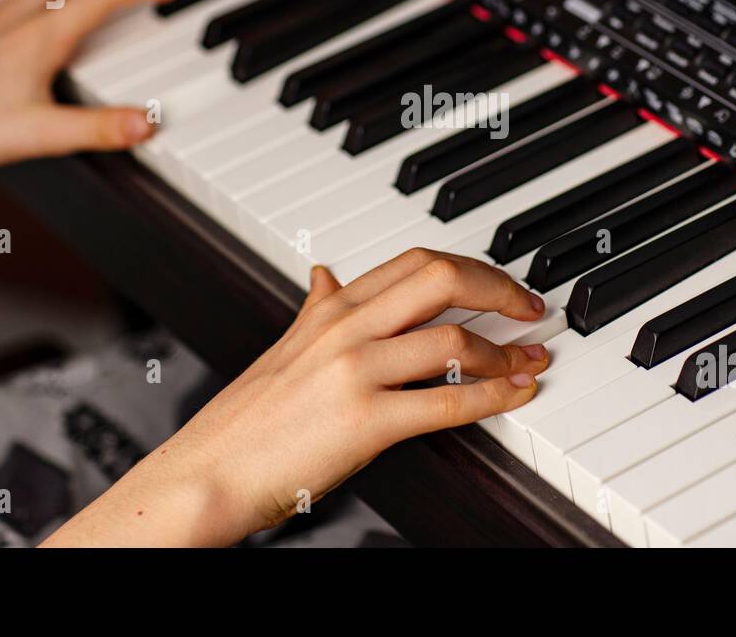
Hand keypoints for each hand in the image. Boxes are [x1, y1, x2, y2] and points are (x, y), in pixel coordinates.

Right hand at [42, 250, 550, 546]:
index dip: (471, 267)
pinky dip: (494, 396)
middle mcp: (345, 328)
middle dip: (499, 290)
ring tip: (530, 361)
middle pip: (441, 278)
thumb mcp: (283, 348)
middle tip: (530, 308)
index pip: (415, 261)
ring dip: (506, 351)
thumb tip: (326, 274)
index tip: (501, 285)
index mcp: (330, 308)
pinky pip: (447, 403)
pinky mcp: (364, 422)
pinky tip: (515, 395)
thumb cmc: (245, 421)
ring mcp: (354, 372)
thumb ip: (315, 308)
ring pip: (453, 339)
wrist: (206, 474)